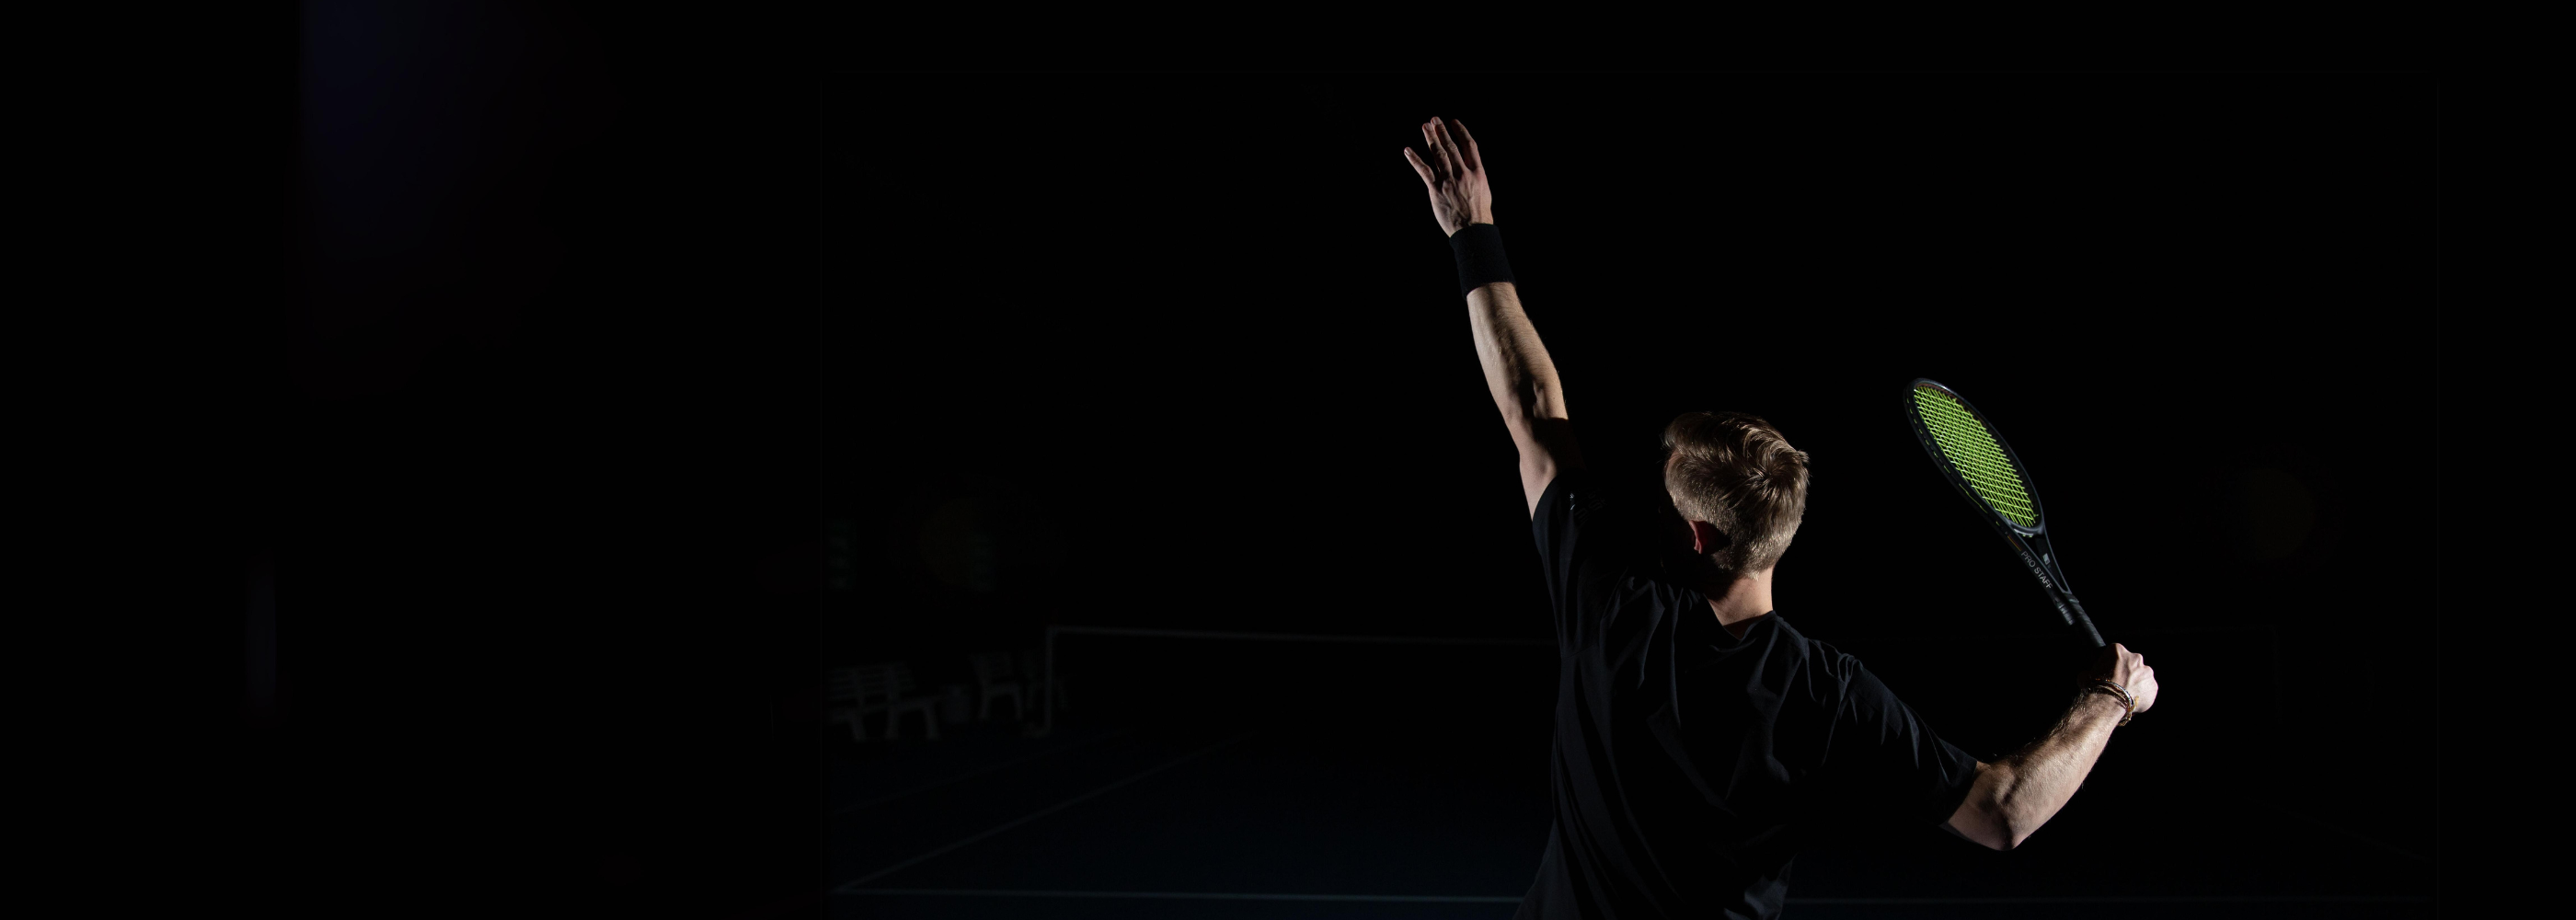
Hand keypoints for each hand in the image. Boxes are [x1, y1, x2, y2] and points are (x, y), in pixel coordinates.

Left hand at [1403, 117, 1493, 236]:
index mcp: (1477, 172)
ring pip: (1438, 154)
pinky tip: (1408, 150)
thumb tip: (1468, 166)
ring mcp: (1449, 181)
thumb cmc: (1479, 214)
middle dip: (1442, 131)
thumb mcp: (1483, 190)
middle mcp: (1463, 173)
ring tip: (1425, 126)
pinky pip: (1423, 171)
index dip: (1461, 131)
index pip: (1469, 145)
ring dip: (1430, 139)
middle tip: (1434, 119)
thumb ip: (1474, 176)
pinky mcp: (1436, 190)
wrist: (1472, 230)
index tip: (1454, 122)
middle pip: (1451, 147)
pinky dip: (1415, 159)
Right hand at [2084, 643, 2159, 714]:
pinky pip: (2148, 689)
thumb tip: (2087, 675)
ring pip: (2142, 676)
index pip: (2116, 653)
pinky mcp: (2153, 686)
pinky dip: (2142, 694)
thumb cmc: (2095, 688)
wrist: (2108, 705)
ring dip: (2136, 682)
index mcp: (2117, 650)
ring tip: (2125, 695)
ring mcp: (2147, 672)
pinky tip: (2131, 701)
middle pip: (2132, 663)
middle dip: (2127, 672)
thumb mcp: (2085, 676)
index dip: (2111, 663)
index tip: (2108, 673)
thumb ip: (2090, 672)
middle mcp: (2135, 658)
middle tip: (2118, 684)